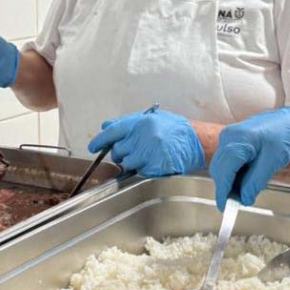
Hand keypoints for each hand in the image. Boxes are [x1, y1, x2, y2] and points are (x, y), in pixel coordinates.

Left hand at [88, 109, 205, 176]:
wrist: (197, 141)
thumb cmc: (175, 129)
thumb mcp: (152, 118)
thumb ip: (128, 122)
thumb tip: (106, 126)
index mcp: (142, 122)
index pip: (113, 132)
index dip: (100, 140)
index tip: (92, 147)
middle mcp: (143, 137)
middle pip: (118, 150)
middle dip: (121, 152)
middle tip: (133, 149)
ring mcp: (148, 153)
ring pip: (127, 163)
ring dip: (132, 161)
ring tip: (147, 154)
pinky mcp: (154, 167)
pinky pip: (139, 171)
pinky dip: (142, 168)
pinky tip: (153, 161)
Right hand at [209, 107, 289, 210]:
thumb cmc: (286, 134)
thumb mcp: (273, 161)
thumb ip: (255, 181)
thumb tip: (244, 197)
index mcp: (238, 140)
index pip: (223, 171)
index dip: (223, 191)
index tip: (225, 206)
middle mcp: (229, 136)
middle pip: (219, 169)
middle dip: (226, 187)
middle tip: (237, 202)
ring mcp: (230, 137)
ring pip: (222, 165)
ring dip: (230, 180)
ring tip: (244, 192)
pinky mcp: (233, 139)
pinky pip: (227, 160)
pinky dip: (233, 172)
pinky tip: (244, 179)